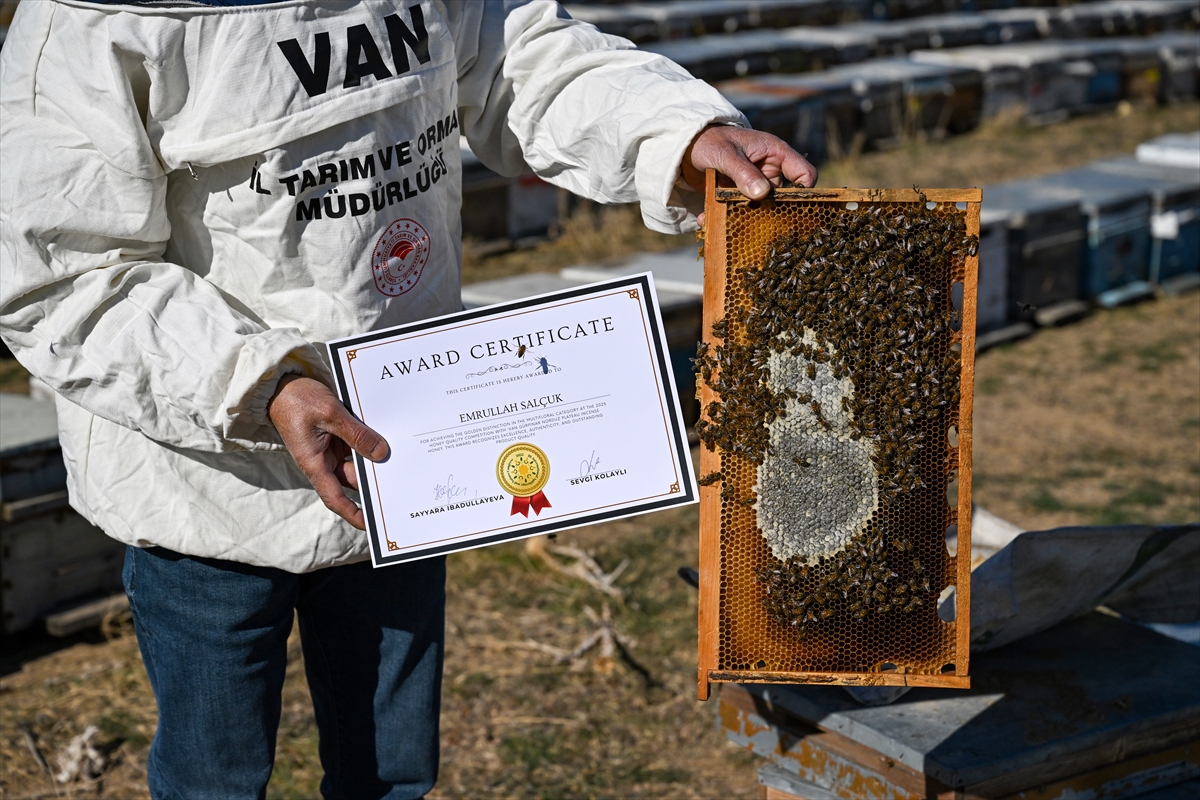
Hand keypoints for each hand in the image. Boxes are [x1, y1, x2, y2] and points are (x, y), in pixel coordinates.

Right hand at [268, 374, 388, 529]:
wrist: (282, 384)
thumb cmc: (298, 400)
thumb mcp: (330, 414)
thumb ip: (356, 434)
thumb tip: (381, 452)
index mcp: (314, 463)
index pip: (335, 498)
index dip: (353, 513)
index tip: (371, 523)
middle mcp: (322, 461)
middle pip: (352, 479)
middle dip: (374, 482)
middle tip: (402, 483)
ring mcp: (329, 449)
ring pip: (357, 461)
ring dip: (374, 458)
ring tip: (400, 458)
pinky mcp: (334, 437)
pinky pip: (355, 445)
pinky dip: (369, 443)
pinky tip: (388, 438)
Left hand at [682, 126, 817, 224]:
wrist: (687, 145)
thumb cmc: (711, 141)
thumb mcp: (725, 154)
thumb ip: (743, 172)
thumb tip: (762, 193)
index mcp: (776, 155)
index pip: (804, 174)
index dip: (804, 192)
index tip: (790, 209)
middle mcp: (769, 172)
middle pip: (783, 199)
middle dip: (771, 213)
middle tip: (756, 226)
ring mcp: (754, 186)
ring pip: (760, 209)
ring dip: (744, 219)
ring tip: (726, 225)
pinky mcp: (738, 197)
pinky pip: (737, 211)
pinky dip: (724, 217)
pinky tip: (705, 220)